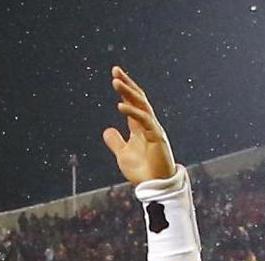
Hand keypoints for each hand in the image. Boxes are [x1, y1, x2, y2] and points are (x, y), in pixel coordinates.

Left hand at [101, 65, 175, 183]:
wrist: (155, 187)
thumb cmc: (143, 172)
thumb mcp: (123, 155)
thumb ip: (116, 142)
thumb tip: (107, 130)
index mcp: (141, 127)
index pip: (133, 103)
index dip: (125, 90)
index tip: (115, 76)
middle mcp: (148, 125)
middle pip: (138, 99)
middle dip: (127, 84)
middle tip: (115, 70)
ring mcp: (153, 129)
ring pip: (141, 105)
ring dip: (128, 92)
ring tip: (115, 82)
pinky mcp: (156, 137)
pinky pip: (144, 120)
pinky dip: (132, 112)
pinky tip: (119, 106)